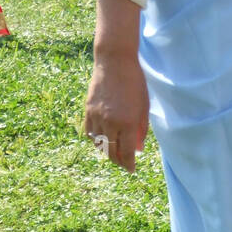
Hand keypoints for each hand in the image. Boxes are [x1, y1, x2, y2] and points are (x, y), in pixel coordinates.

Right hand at [84, 50, 148, 172]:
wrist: (114, 61)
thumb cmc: (134, 81)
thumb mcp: (144, 106)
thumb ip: (141, 129)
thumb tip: (138, 149)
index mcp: (127, 122)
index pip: (127, 152)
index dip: (129, 164)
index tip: (131, 169)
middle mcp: (111, 122)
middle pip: (111, 152)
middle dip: (118, 161)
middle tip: (123, 163)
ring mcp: (97, 116)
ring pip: (99, 144)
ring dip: (106, 152)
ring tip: (113, 152)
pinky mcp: (88, 110)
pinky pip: (89, 133)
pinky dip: (95, 140)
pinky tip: (102, 141)